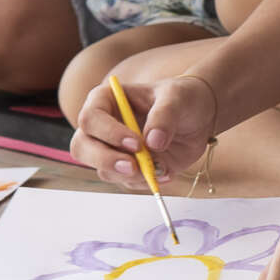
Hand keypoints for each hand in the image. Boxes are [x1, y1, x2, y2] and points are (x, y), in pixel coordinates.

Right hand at [71, 73, 215, 184]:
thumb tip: (153, 141)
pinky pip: (126, 182)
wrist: (197, 117)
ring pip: (103, 170)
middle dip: (105, 160)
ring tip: (162, 167)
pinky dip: (145, 181)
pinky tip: (166, 170)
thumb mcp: (177, 97)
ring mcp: (112, 149)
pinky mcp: (126, 168)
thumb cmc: (181, 98)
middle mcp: (102, 126)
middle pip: (82, 147)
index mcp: (105, 100)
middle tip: (133, 167)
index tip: (136, 143)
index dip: (109, 133)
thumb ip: (165, 115)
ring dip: (131, 174)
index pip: (90, 118)